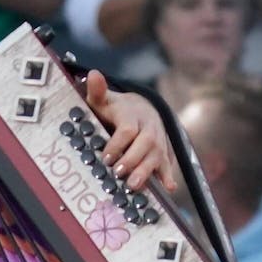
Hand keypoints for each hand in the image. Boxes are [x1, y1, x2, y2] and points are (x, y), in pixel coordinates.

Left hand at [83, 71, 180, 192]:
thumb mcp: (104, 99)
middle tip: (119, 173)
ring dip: (147, 171)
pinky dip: (169, 176)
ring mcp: (159, 141)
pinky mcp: (164, 152)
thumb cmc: (116, 109)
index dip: (118, 144)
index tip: (106, 157)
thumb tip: (93, 74)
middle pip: (145, 144)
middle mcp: (149, 128)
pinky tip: (168, 187)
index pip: (127, 130)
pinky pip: (168, 164)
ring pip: (156, 156)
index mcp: (133, 116)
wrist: (141, 109)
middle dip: (132, 159)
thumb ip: (98, 90)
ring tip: (134, 186)